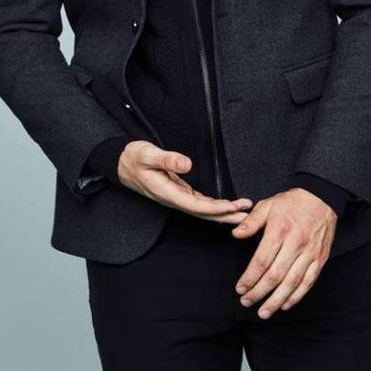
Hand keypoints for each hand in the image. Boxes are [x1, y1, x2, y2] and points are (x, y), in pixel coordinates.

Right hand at [117, 140, 252, 223]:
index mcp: (166, 193)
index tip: (232, 207)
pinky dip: (215, 207)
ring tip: (244, 213)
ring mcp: (176, 197)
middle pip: (203, 213)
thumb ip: (167, 159)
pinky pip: (199, 204)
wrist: (121, 162)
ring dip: (223, 213)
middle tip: (248, 217)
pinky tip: (227, 207)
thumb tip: (187, 164)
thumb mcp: (148, 154)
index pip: (195, 205)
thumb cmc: (134, 157)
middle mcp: (173, 199)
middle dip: (225, 216)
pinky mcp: (178, 193)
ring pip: (203, 210)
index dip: (214, 208)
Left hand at [230, 187, 337, 317]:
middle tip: (246, 302)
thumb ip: (251, 221)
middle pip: (275, 275)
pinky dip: (296, 296)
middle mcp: (295, 244)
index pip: (261, 261)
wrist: (322, 197)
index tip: (240, 288)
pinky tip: (285, 304)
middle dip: (259, 292)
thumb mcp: (268, 205)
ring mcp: (310, 253)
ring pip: (291, 283)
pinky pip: (308, 282)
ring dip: (276, 300)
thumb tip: (236, 234)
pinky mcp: (320, 258)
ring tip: (264, 312)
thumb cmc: (292, 202)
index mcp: (280, 231)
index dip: (249, 278)